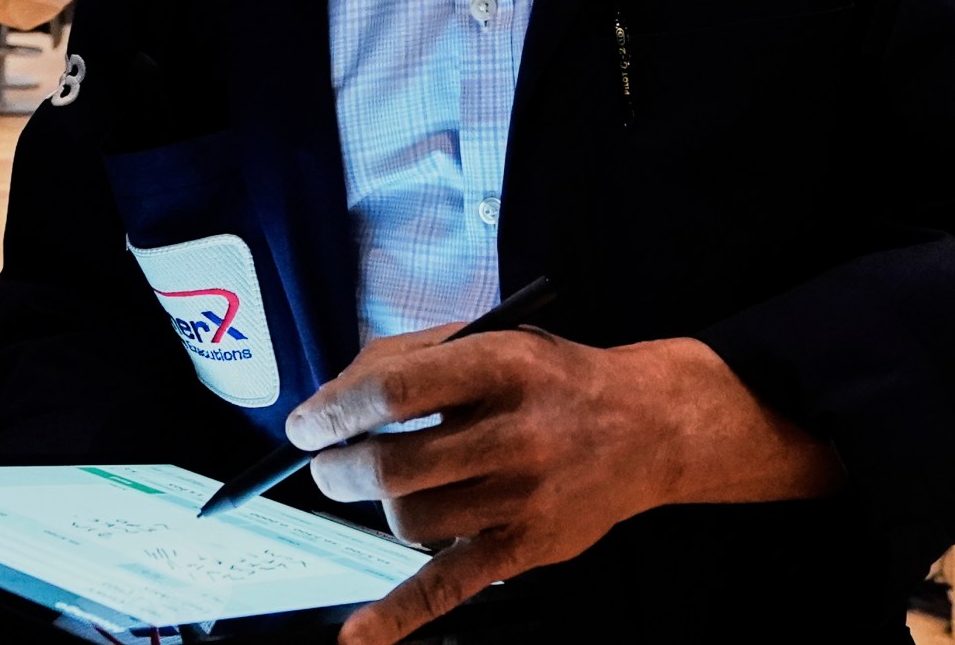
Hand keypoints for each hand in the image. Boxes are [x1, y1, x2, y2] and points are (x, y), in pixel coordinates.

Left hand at [289, 328, 842, 644]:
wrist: (648, 426)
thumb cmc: (552, 380)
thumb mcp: (488, 339)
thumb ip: (406, 358)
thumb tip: (327, 404)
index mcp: (501, 366)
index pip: (395, 392)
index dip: (335, 410)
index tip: (305, 426)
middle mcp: (515, 433)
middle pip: (395, 465)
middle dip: (339, 470)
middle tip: (327, 466)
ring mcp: (522, 496)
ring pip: (409, 520)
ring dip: (381, 508)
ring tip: (396, 489)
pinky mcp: (525, 547)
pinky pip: (448, 586)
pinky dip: (397, 615)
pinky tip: (358, 635)